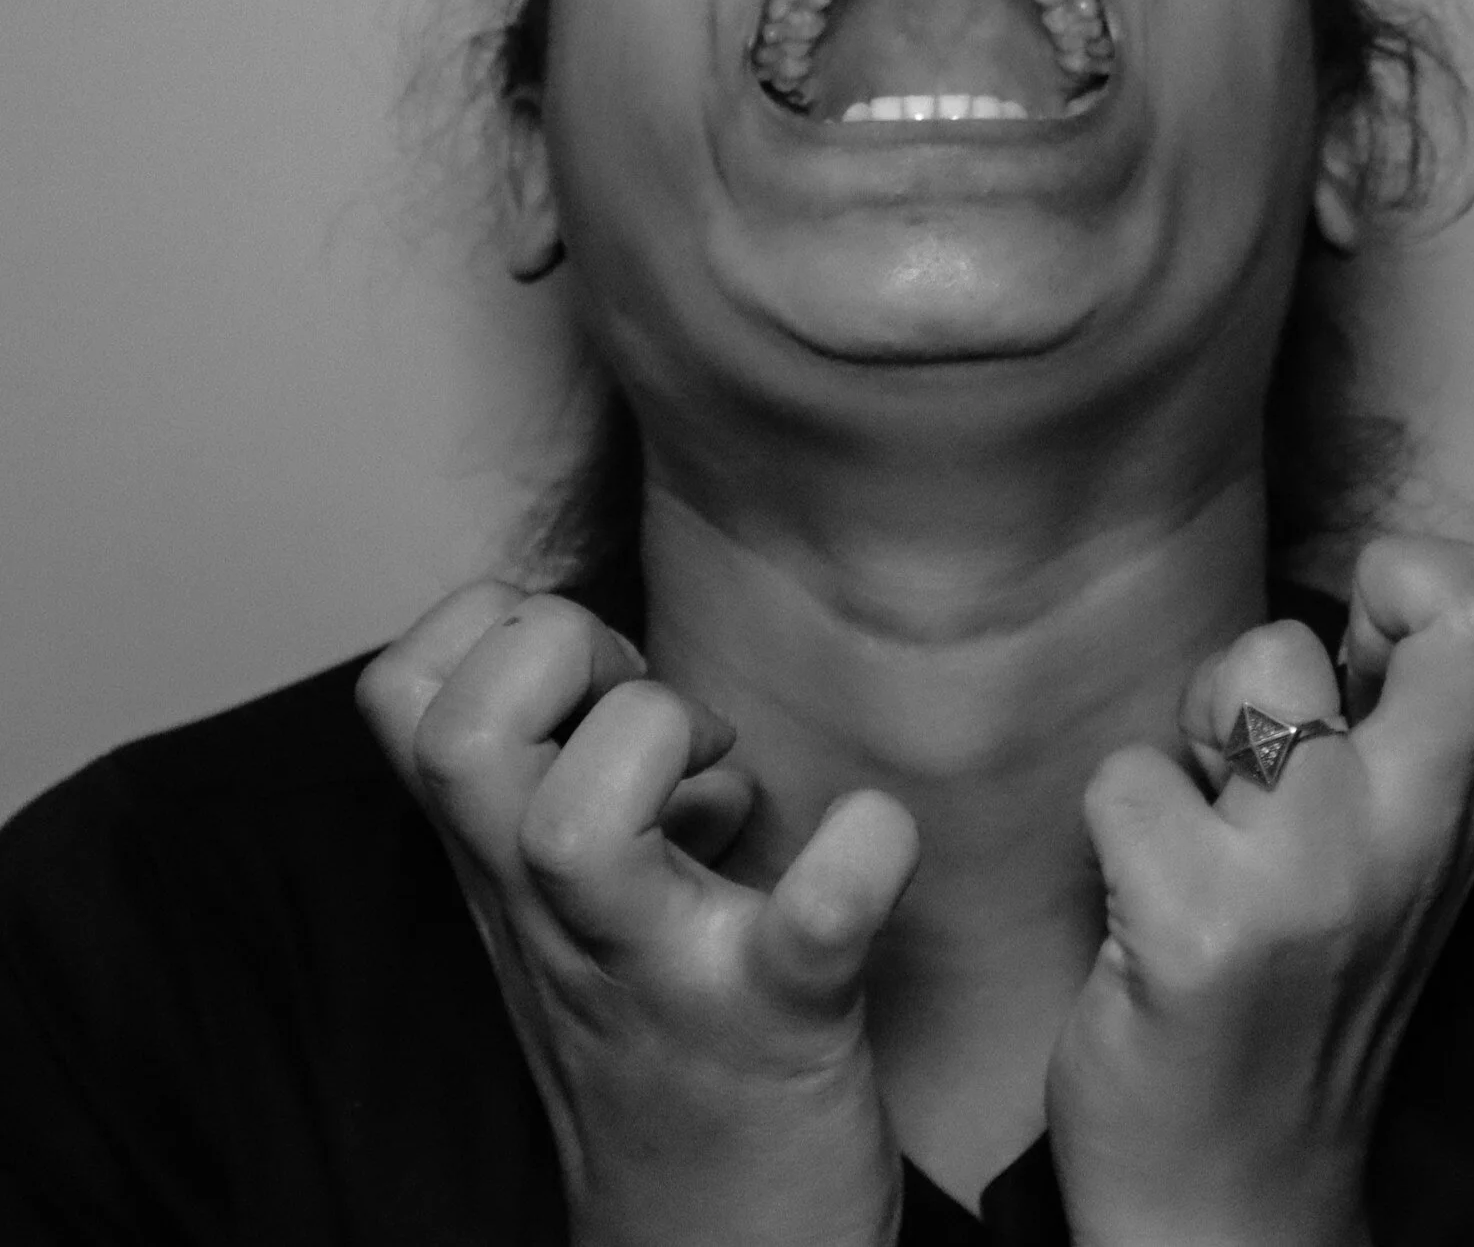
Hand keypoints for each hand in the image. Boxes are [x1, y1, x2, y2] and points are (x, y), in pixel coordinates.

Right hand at [356, 583, 919, 1246]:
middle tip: (656, 711)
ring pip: (571, 826)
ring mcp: (656, 971)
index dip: (490, 627)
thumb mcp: (574, 900)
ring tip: (729, 784)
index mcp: (504, 868)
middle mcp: (553, 914)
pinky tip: (873, 834)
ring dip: (661, 741)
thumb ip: (579, 781)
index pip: (403, 689)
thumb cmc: (659, 1043)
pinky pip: (807, 930)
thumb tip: (648, 688)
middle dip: (557, 653)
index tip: (588, 670)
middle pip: (456, 732)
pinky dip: (852, 863)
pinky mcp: (778, 1025)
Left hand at [1046, 535, 1473, 1246]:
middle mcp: (1414, 829)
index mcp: (1466, 803)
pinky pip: (1126, 775)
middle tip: (1265, 736)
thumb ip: (1400, 719)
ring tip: (1203, 824)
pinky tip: (1144, 900)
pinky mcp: (1200, 921)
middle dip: (1314, 632)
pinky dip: (1113, 822)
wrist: (1232, 1198)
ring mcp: (1314, 876)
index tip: (1353, 668)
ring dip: (1194, 729)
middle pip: (1444, 611)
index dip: (1418, 581)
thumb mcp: (1397, 851)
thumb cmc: (1296, 992)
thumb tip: (1370, 582)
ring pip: (1252, 666)